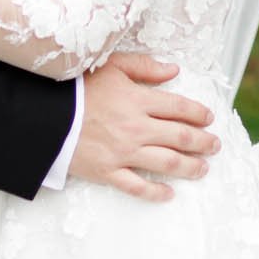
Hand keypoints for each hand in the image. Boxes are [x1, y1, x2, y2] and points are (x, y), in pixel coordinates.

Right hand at [69, 52, 218, 204]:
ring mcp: (123, 153)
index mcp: (137, 100)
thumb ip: (144, 66)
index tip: (209, 118)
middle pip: (179, 137)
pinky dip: (155, 192)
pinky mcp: (108, 172)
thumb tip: (173, 70)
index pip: (178, 108)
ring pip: (166, 163)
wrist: (44, 116)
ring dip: (189, 167)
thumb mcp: (111, 65)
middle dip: (202, 142)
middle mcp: (135, 128)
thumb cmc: (76, 86)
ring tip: (203, 168)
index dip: (198, 113)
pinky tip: (169, 193)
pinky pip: (137, 187)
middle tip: (215, 145)